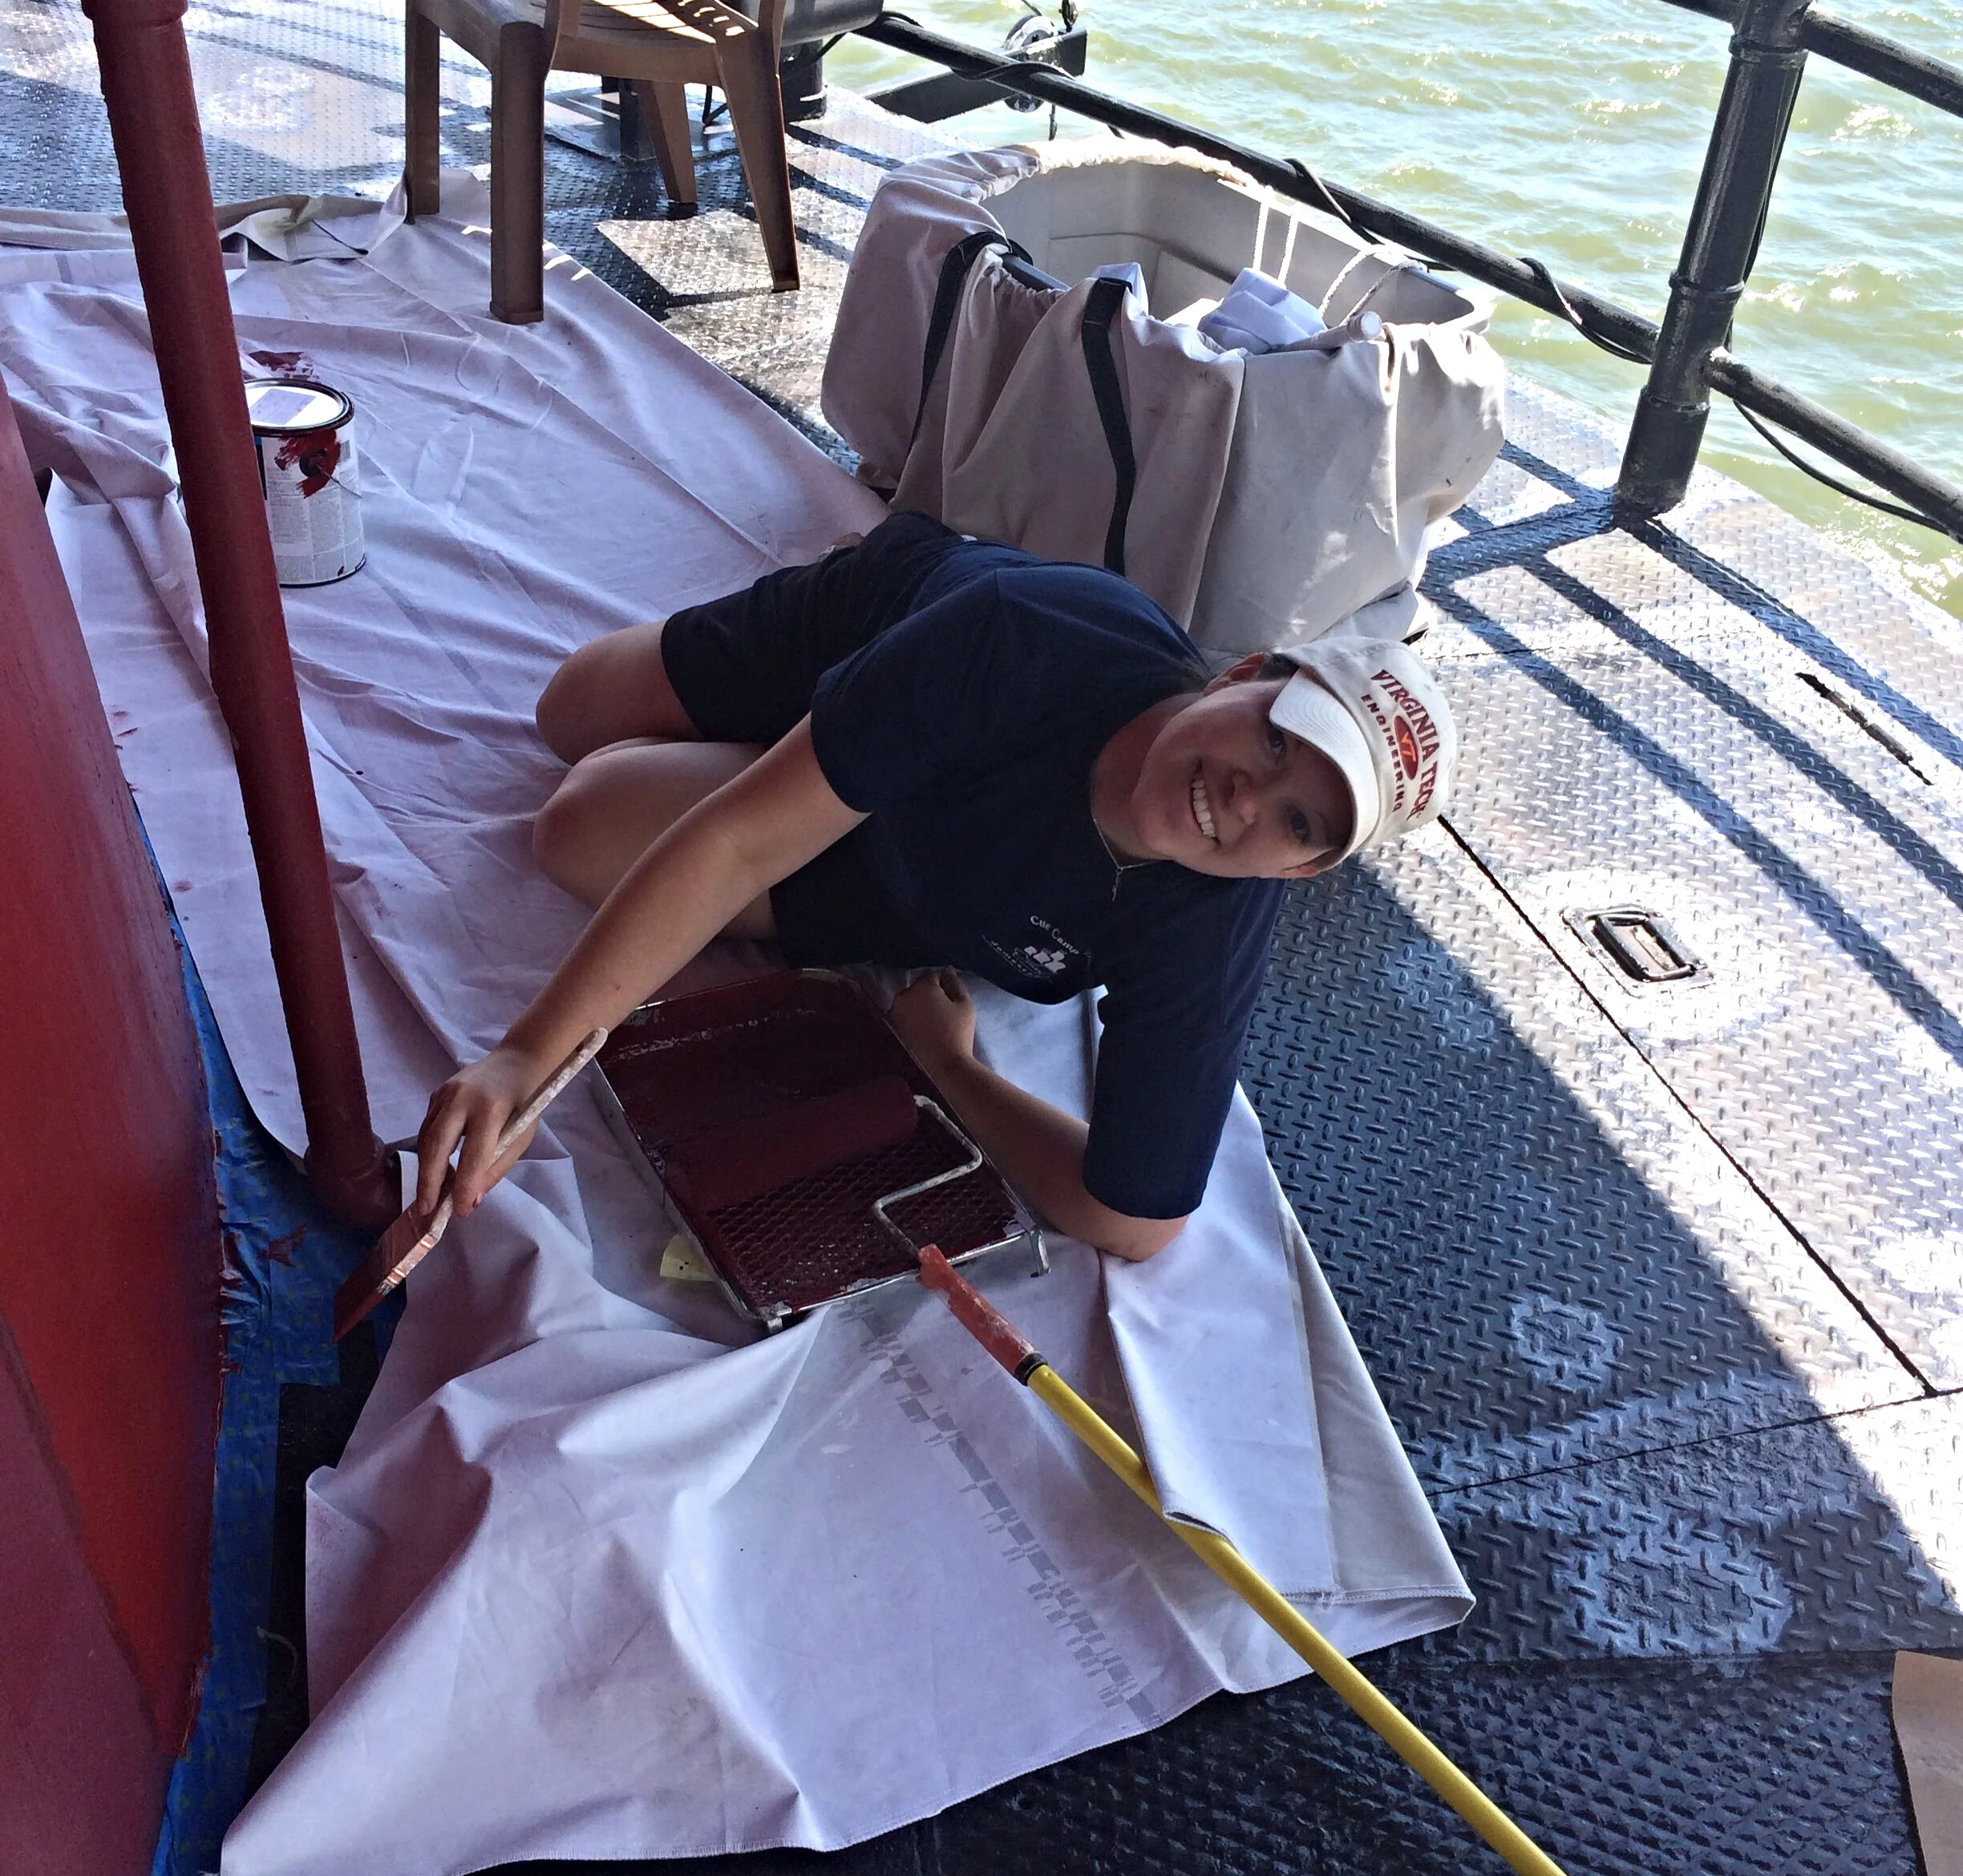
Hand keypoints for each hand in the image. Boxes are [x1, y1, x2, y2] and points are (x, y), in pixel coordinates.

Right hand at [414, 1044, 550, 1217]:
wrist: (516, 1063)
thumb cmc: (525, 1103)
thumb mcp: (522, 1136)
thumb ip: (498, 1167)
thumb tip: (472, 1199)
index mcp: (491, 1109)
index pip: (473, 1155)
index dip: (465, 1186)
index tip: (461, 1211)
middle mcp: (462, 1099)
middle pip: (437, 1146)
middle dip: (429, 1182)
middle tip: (427, 1210)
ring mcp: (444, 1094)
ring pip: (426, 1139)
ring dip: (426, 1171)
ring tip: (430, 1197)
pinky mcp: (435, 1094)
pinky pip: (427, 1128)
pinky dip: (429, 1152)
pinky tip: (434, 1171)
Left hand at [888, 967, 976, 1070]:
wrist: (945, 1063)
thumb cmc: (959, 1032)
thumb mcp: (964, 1003)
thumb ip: (954, 982)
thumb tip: (946, 969)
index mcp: (921, 986)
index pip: (933, 977)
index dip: (945, 988)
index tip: (951, 1003)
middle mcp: (903, 995)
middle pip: (919, 988)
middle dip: (929, 996)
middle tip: (943, 1013)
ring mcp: (895, 1012)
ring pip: (910, 1001)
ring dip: (919, 1006)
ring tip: (934, 1022)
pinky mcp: (893, 1027)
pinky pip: (904, 1014)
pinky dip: (912, 1017)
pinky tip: (924, 1029)